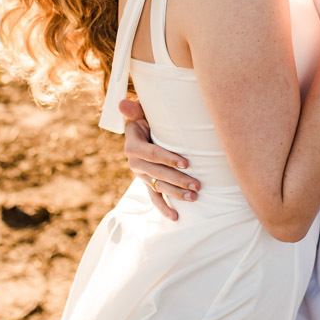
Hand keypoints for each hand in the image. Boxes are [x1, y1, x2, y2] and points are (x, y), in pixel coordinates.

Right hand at [119, 98, 200, 220]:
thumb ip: (134, 108)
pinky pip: (154, 197)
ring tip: (194, 197)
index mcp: (133, 146)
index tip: (187, 163)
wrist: (142, 127)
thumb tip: (122, 102)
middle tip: (197, 184)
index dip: (169, 159)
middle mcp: (135, 163)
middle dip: (178, 180)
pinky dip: (164, 207)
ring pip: (159, 187)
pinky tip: (176, 217)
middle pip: (159, 174)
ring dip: (177, 194)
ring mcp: (141, 175)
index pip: (152, 154)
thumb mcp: (140, 111)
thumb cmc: (145, 116)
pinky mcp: (147, 182)